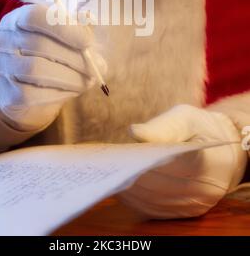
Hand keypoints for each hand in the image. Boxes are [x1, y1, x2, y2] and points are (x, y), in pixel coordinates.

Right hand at [0, 4, 104, 130]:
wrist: (26, 88)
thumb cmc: (50, 54)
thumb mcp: (63, 36)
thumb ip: (76, 26)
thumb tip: (89, 18)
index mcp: (18, 19)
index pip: (34, 16)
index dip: (62, 27)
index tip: (87, 41)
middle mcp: (4, 41)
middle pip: (38, 45)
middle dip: (74, 57)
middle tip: (100, 67)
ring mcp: (1, 68)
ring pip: (36, 70)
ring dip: (70, 77)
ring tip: (89, 81)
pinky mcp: (6, 94)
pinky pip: (32, 94)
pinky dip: (59, 93)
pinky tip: (72, 91)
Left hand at [119, 105, 246, 218]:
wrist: (222, 153)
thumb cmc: (200, 130)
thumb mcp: (185, 117)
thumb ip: (162, 126)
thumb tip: (134, 132)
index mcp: (207, 160)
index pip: (172, 163)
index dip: (146, 160)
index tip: (124, 152)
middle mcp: (203, 189)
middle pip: (159, 185)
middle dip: (132, 173)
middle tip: (110, 162)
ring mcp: (194, 205)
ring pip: (154, 201)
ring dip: (130, 188)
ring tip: (111, 172)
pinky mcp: (186, 213)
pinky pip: (155, 210)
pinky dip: (136, 198)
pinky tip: (122, 184)